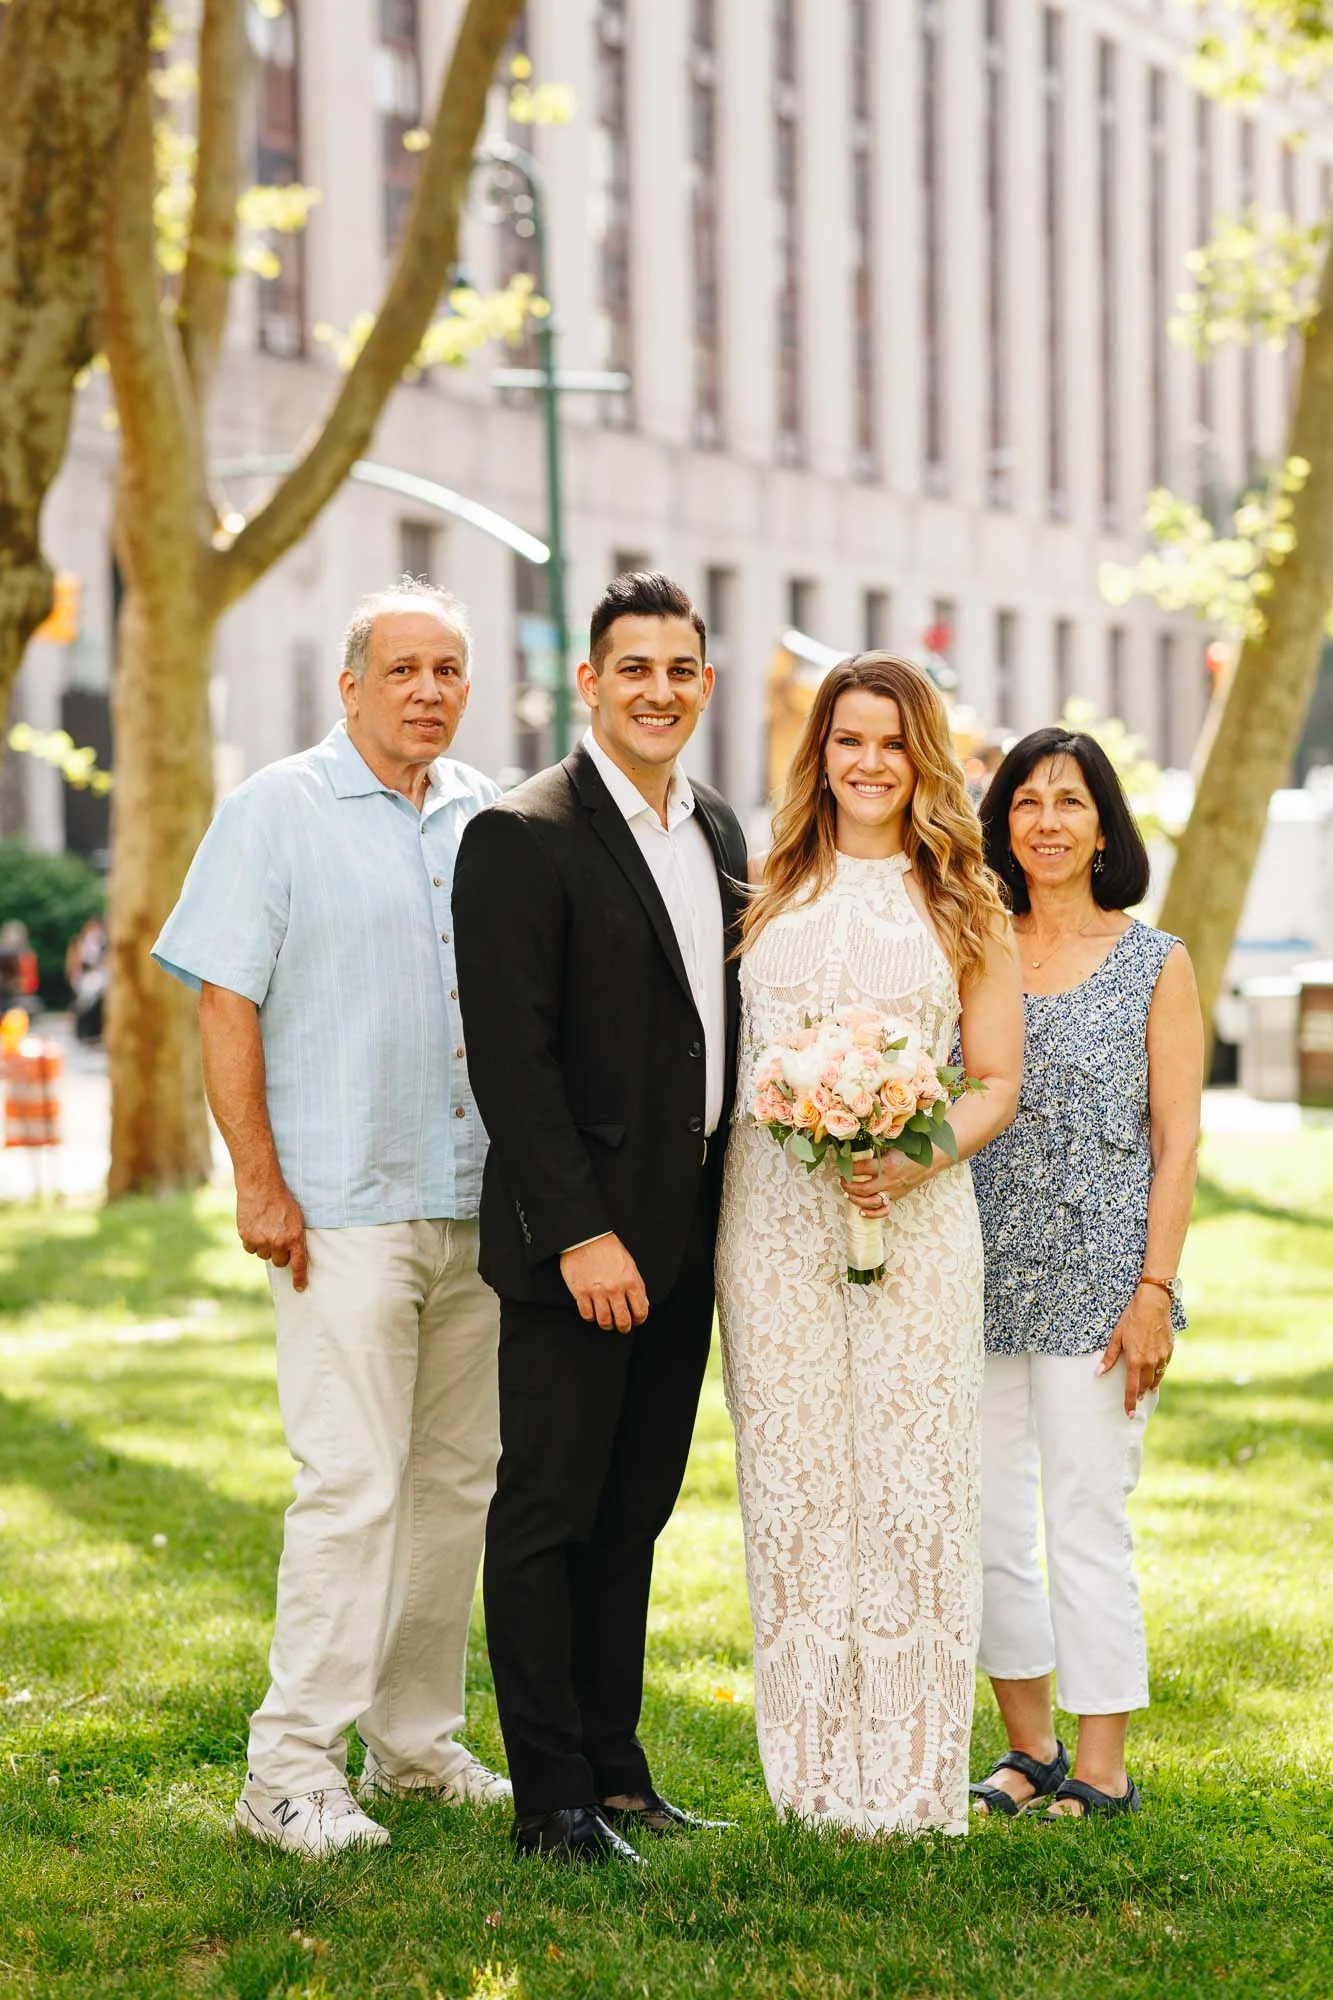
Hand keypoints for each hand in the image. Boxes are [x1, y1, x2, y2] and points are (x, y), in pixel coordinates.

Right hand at [236, 1176, 308, 1291]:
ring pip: (263, 1255)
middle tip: (276, 1238)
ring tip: (265, 1227)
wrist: (261, 1187)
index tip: (299, 1288)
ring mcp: (261, 1240)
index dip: (299, 1278)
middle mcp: (278, 1242)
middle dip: (278, 1254)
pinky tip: (254, 1226)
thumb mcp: (295, 1218)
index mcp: (294, 1237)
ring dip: (264, 1246)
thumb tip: (290, 1253)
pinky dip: (251, 1241)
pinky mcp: (247, 1236)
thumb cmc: (281, 1200)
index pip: (298, 1264)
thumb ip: (293, 1236)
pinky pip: (250, 1248)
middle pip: (279, 1262)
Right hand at [560, 1233, 648, 1333]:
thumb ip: (637, 1285)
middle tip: (622, 1326)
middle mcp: (615, 1289)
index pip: (640, 1311)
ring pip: (604, 1321)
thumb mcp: (629, 1264)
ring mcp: (597, 1292)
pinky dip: (591, 1316)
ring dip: (607, 1325)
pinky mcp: (581, 1292)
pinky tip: (593, 1311)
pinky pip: (587, 1315)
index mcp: (631, 1281)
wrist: (586, 1236)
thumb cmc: (608, 1248)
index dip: (639, 1319)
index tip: (635, 1320)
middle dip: (624, 1327)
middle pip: (623, 1320)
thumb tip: (643, 1303)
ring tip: (607, 1322)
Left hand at [844, 1149, 930, 1214]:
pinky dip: (872, 1214)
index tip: (843, 1163)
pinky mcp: (897, 1197)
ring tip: (847, 1193)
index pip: (860, 1168)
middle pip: (862, 1188)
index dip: (849, 1166)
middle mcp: (888, 1180)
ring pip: (870, 1202)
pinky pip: (883, 1210)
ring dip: (855, 1199)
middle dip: (848, 1185)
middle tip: (842, 1179)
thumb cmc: (911, 1149)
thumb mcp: (892, 1144)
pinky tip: (861, 1212)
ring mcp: (893, 1191)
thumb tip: (857, 1147)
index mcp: (886, 1165)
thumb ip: (876, 1148)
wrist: (931, 1159)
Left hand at [1096, 1285, 1172, 1413]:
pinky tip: (1157, 1374)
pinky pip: (1164, 1367)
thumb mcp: (1116, 1336)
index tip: (1129, 1414)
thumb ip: (1109, 1357)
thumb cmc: (1132, 1318)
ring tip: (1147, 1391)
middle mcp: (1150, 1362)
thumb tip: (1098, 1373)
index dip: (1129, 1403)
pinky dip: (1159, 1373)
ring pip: (1156, 1377)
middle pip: (1145, 1385)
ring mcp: (1161, 1357)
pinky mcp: (1169, 1350)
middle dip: (1139, 1393)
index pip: (1131, 1388)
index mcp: (1135, 1360)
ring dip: (1150, 1385)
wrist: (1154, 1304)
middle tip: (1136, 1400)